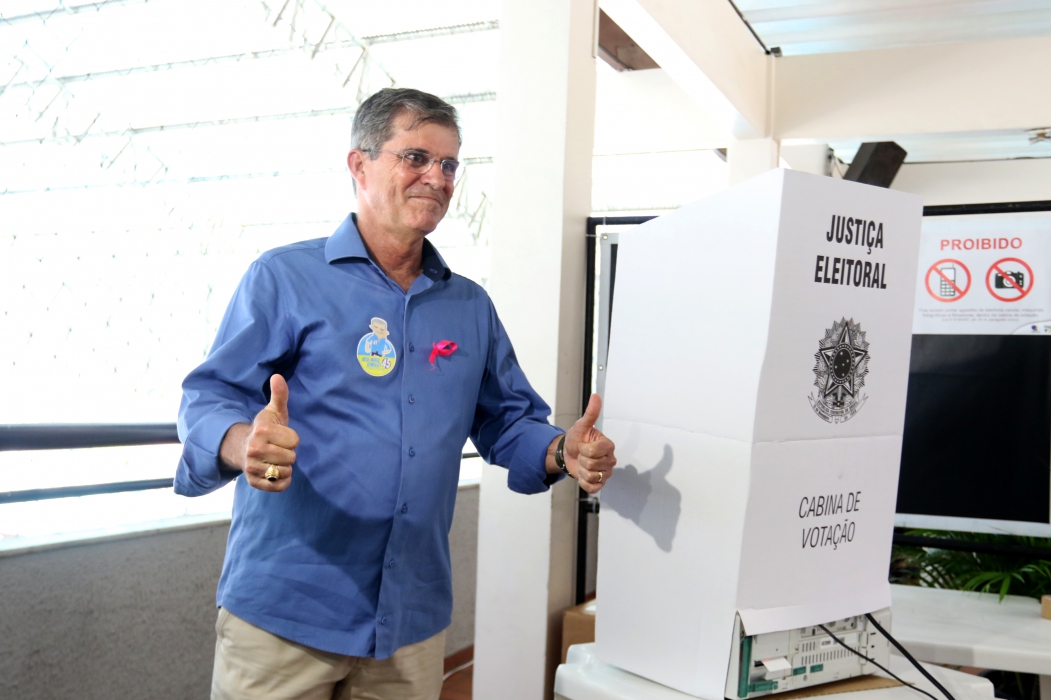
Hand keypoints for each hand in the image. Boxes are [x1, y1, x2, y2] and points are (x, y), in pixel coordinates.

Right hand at [241, 375, 298, 491]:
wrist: (242, 448)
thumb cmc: (265, 429)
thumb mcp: (273, 411)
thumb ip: (279, 395)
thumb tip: (277, 377)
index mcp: (261, 431)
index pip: (294, 440)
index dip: (291, 439)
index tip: (281, 436)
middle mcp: (254, 450)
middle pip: (291, 458)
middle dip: (288, 453)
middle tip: (277, 448)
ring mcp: (252, 467)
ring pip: (286, 472)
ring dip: (285, 467)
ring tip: (275, 459)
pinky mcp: (253, 482)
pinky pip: (279, 486)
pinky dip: (283, 481)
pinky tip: (276, 472)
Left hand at [564, 393, 615, 494]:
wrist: (568, 453)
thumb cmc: (577, 439)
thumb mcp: (581, 426)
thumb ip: (590, 413)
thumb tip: (596, 396)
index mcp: (608, 446)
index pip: (594, 451)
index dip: (583, 449)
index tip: (582, 445)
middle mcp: (610, 460)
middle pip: (592, 464)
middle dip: (581, 459)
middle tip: (581, 455)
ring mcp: (606, 473)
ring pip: (591, 476)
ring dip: (581, 470)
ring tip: (582, 464)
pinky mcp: (600, 484)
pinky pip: (592, 488)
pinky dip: (584, 482)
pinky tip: (583, 475)